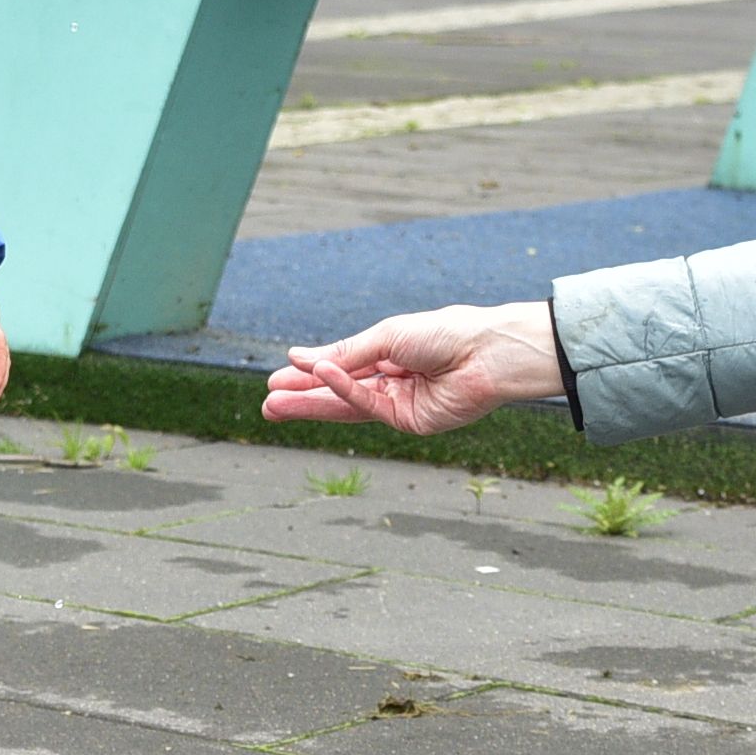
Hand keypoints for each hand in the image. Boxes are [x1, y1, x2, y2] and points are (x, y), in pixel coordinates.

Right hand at [263, 302, 559, 435]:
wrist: (488, 351)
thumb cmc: (445, 333)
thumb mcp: (387, 335)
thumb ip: (346, 352)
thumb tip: (300, 357)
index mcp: (389, 356)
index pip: (342, 369)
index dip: (311, 374)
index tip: (278, 377)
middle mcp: (391, 382)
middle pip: (339, 393)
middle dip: (303, 397)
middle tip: (267, 401)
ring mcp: (399, 404)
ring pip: (346, 406)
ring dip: (311, 405)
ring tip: (274, 405)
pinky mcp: (409, 422)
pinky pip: (369, 406)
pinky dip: (344, 391)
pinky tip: (320, 379)